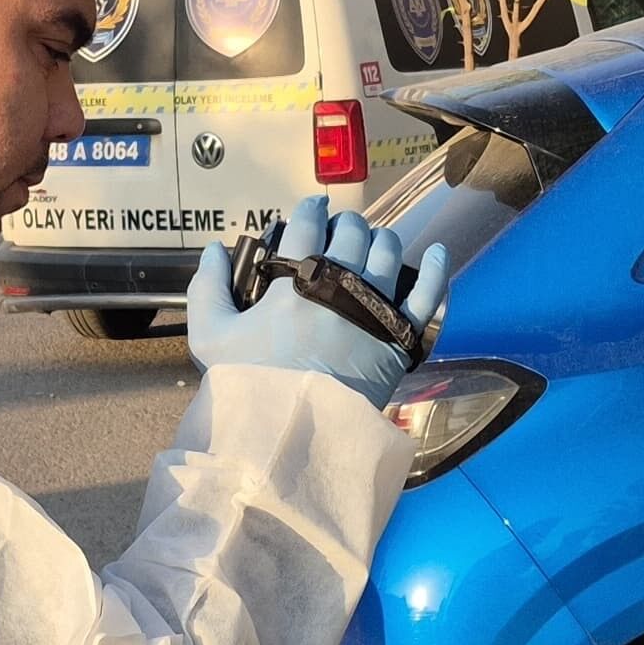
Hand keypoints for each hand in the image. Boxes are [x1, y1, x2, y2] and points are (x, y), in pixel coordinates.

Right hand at [185, 195, 449, 407]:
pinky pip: (429, 292)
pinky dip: (436, 268)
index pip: (306, 224)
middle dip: (343, 224)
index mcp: (295, 279)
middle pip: (351, 231)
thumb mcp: (211, 338)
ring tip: (370, 246)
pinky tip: (437, 252)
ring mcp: (376, 307)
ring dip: (378, 240)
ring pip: (389, 249)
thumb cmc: (251, 385)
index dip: (308, 210)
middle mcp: (340, 284)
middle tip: (337, 233)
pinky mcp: (402, 336)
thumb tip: (214, 250)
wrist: (294, 434)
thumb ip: (206, 288)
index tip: (311, 209)